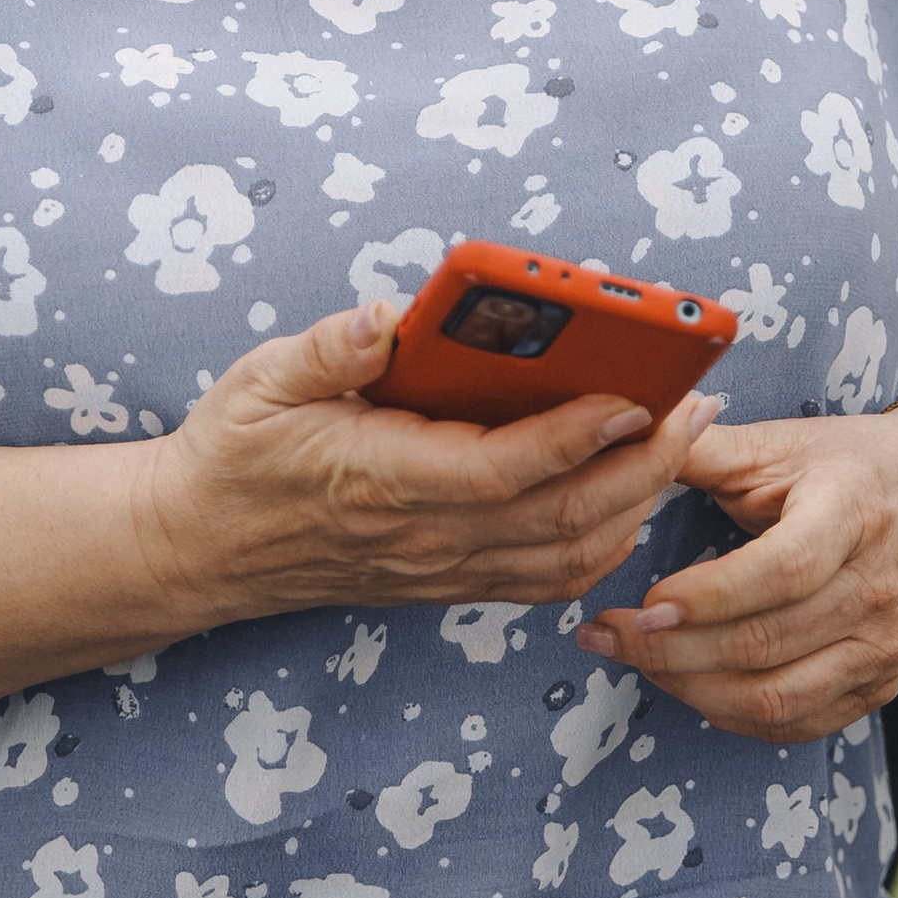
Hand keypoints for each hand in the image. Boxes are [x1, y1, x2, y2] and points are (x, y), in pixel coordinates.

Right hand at [132, 296, 710, 633]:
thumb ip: (329, 350)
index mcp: (390, 479)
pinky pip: (548, 577)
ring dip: (640, 502)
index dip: (584, 437)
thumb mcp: (259, 381)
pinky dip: (605, 544)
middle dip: (647, 461)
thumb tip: (387, 315)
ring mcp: (443, 568)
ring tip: (684, 438)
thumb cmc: (235, 455)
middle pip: (566, 515)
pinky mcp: (449, 582)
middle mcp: (430, 537)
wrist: (197, 547)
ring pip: (570, 555)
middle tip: (700, 403)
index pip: (510, 469)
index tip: (640, 394)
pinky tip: (631, 499)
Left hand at [574, 404, 897, 743]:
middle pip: (765, 643)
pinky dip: (733, 713)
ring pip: (776, 697)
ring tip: (634, 659)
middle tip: (604, 634)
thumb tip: (623, 442)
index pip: (781, 571)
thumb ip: (701, 449)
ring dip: (690, 687)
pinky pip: (797, 722)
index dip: (707, 597)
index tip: (642, 603)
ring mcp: (884, 644)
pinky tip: (688, 684)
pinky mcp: (881, 682)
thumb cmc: (848, 466)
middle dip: (669, 649)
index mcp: (853, 510)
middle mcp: (878, 586)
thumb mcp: (783, 443)